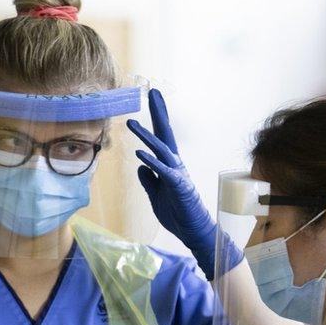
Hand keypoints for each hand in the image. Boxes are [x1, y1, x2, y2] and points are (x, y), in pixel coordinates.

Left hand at [127, 89, 241, 278]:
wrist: (194, 231)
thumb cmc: (178, 214)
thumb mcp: (156, 195)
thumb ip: (149, 180)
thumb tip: (140, 167)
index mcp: (169, 166)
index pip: (161, 137)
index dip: (156, 118)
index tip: (151, 98)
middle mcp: (175, 165)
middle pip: (165, 134)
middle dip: (159, 113)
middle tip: (151, 92)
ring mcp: (178, 175)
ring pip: (163, 150)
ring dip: (147, 136)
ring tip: (131, 123)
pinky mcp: (179, 188)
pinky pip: (164, 172)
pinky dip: (152, 162)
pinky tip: (139, 154)